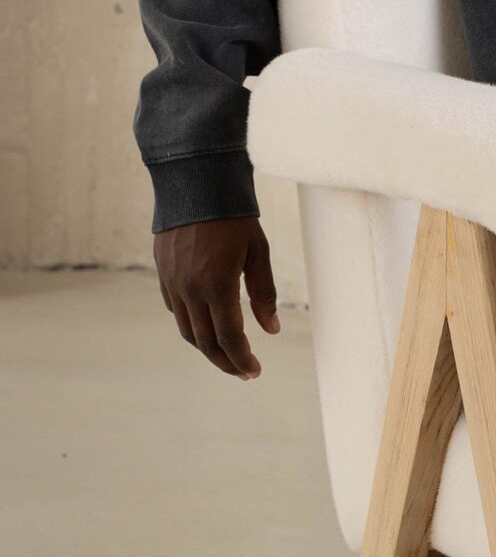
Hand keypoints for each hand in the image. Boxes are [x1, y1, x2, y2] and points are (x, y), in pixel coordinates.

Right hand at [154, 216, 279, 378]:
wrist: (195, 184)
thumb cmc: (235, 217)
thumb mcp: (258, 253)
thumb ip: (264, 294)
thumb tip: (271, 330)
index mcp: (218, 286)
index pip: (229, 338)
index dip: (242, 360)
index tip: (254, 371)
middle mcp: (190, 289)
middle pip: (206, 342)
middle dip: (226, 362)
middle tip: (244, 372)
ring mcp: (172, 283)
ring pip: (187, 330)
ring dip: (207, 348)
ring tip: (227, 355)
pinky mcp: (162, 274)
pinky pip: (174, 310)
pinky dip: (191, 325)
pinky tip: (207, 326)